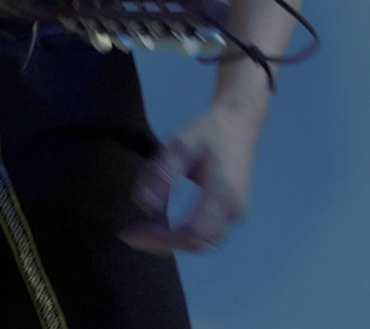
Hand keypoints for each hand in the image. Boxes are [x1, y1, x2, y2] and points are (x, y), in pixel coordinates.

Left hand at [122, 101, 261, 253]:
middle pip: (197, 244)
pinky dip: (183, 237)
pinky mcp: (232, 213)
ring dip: (172, 243)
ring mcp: (236, 214)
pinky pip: (208, 236)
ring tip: (142, 234)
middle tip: (132, 236)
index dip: (159, 238)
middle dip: (162, 245)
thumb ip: (163, 175)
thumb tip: (145, 207)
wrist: (239, 124)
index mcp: (223, 194)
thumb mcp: (180, 145)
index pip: (190, 232)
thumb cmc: (209, 132)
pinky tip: (161, 227)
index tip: (131, 233)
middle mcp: (234, 211)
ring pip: (204, 244)